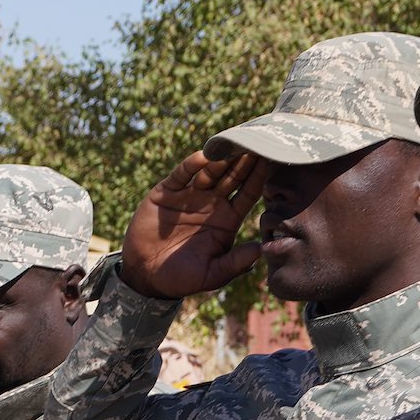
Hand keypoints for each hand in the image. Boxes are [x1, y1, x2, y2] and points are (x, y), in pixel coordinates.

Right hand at [119, 150, 266, 299]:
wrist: (145, 275)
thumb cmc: (182, 278)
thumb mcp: (213, 274)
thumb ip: (236, 262)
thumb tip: (261, 249)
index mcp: (227, 220)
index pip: (249, 193)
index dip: (260, 177)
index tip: (275, 160)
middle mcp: (211, 203)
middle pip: (233, 176)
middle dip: (245, 160)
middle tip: (260, 141)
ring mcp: (189, 196)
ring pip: (210, 172)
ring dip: (222, 159)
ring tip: (235, 145)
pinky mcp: (166, 193)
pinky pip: (181, 175)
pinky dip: (192, 165)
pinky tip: (204, 156)